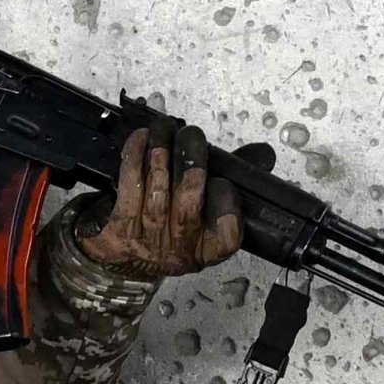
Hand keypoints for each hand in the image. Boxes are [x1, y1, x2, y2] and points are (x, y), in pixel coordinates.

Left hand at [80, 127, 243, 278]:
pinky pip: (130, 187)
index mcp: (209, 248)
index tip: (221, 180)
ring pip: (158, 192)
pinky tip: (142, 139)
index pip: (226, 234)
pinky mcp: (121, 229)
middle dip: (191, 162)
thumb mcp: (209, 207)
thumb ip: (235, 178)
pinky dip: (136, 157)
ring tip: (165, 128)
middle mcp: (181, 250)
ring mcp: (149, 242)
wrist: (129, 254)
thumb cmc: (176, 224)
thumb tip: (262, 154)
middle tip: (191, 136)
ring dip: (161, 152)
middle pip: (189, 206)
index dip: (225, 204)